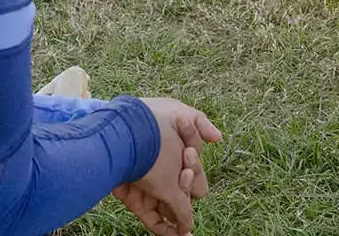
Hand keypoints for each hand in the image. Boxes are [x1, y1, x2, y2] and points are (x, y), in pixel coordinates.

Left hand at [113, 96, 222, 235]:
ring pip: (172, 207)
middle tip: (183, 171)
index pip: (193, 171)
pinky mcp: (135, 200)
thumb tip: (218, 137)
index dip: (193, 165)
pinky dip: (169, 230)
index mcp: (173, 155)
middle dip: (187, 183)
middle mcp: (162, 173)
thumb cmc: (152, 121)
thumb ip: (200, 126)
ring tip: (180, 190)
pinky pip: (155, 220)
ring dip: (181, 209)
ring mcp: (149, 188)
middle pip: (186, 190)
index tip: (187, 154)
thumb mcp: (180, 114)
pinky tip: (183, 235)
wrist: (120, 129)